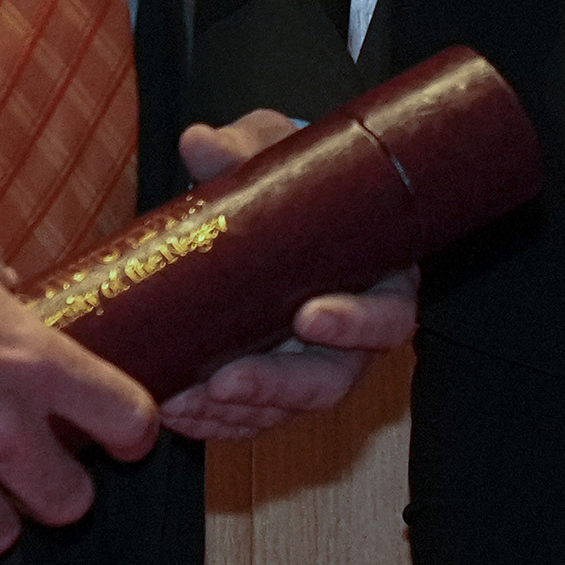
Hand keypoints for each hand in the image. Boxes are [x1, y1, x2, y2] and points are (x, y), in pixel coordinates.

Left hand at [153, 112, 417, 443]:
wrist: (275, 210)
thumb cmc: (294, 183)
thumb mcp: (276, 154)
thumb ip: (246, 149)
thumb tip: (201, 142)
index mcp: (378, 279)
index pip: (387, 316)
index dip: (355, 324)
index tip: (308, 315)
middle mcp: (354, 336)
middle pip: (332, 380)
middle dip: (278, 386)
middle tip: (227, 382)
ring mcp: (313, 366)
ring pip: (286, 409)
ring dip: (236, 412)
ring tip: (183, 401)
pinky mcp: (274, 388)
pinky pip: (251, 418)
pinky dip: (214, 422)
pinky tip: (176, 412)